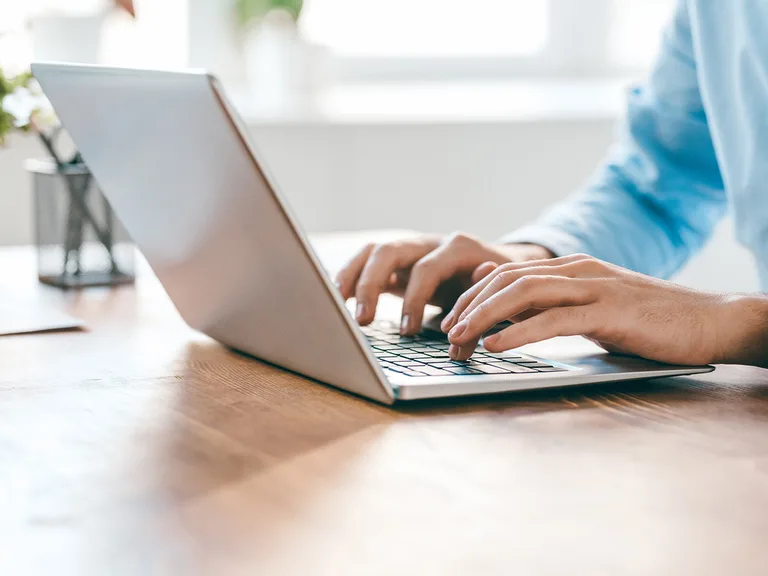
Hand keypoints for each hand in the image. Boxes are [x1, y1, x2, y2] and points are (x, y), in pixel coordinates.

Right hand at [334, 233, 552, 334]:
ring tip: (337, 303)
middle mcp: (430, 243)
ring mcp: (412, 250)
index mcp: (458, 248)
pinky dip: (351, 276)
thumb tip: (465, 329)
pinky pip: (368, 262)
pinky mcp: (400, 262)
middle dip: (371, 284)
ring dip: (353, 276)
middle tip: (363, 320)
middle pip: (390, 251)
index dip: (414, 300)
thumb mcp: (498, 297)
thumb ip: (481, 311)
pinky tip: (337, 296)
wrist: (504, 266)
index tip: (407, 331)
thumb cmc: (499, 286)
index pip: (427, 268)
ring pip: (373, 251)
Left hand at [442, 253, 767, 366]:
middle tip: (445, 332)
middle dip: (470, 305)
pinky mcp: (609, 311)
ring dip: (484, 316)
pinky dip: (518, 332)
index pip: (507, 274)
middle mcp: (577, 271)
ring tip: (459, 337)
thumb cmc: (648, 320)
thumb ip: (551, 301)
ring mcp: (593, 287)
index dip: (472, 295)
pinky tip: (495, 345)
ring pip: (524, 293)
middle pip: (507, 280)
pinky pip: (553, 319)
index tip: (450, 319)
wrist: (709, 320)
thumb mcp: (591, 307)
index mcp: (571, 268)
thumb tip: (504, 298)